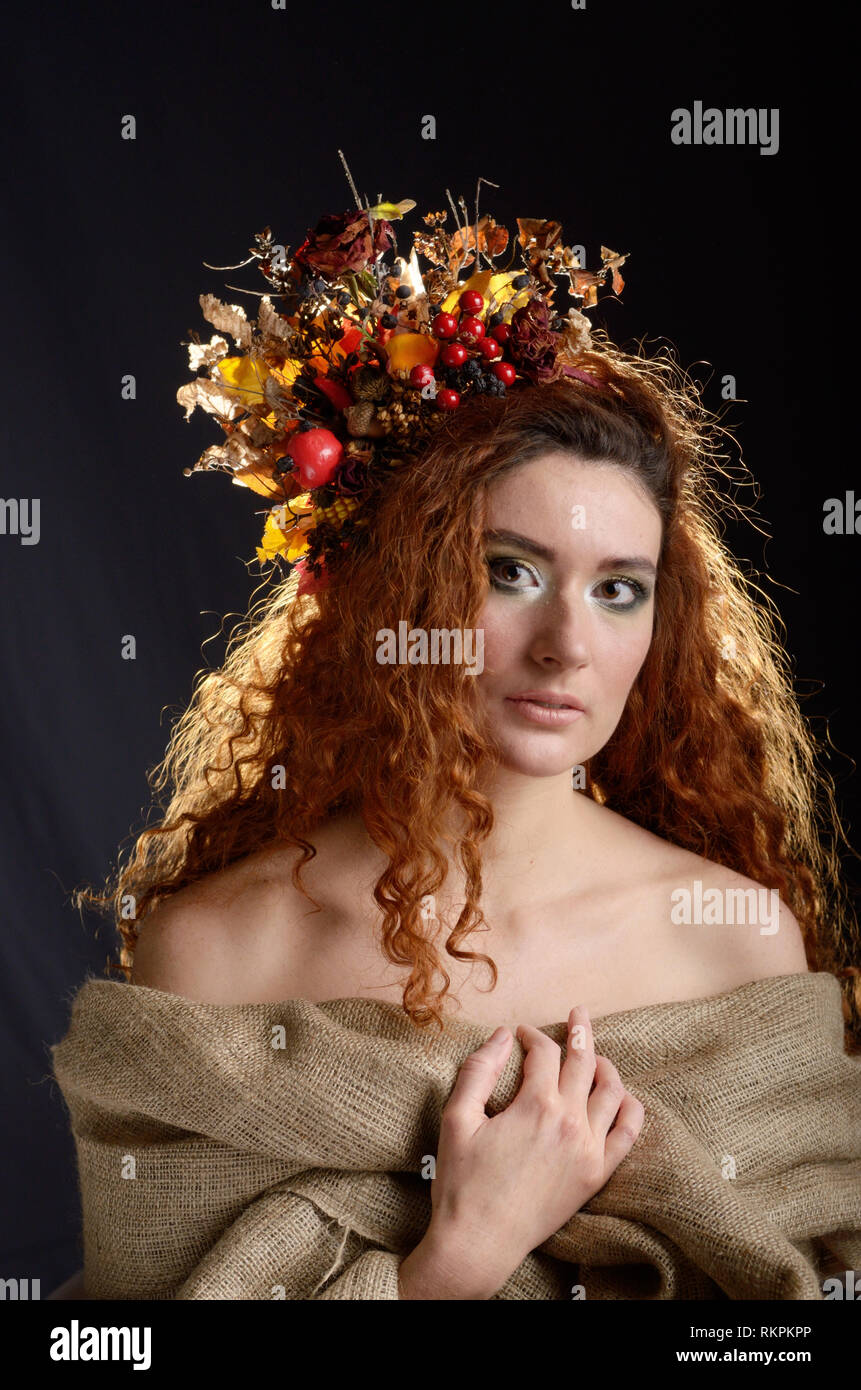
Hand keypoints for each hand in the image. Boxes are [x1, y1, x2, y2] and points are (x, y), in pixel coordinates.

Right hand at [402, 1004, 643, 1297]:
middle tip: (577, 1014)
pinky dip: (630, 1108)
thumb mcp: (457, 1119)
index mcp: (535, 1106)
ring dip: (605, 1064)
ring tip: (595, 1054)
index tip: (519, 1033)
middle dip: (580, 1030)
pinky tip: (622, 1096)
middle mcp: (570, 1123)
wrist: (479, 1243)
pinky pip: (628, 1134)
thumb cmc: (462, 1183)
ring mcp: (589, 1150)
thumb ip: (479, 1071)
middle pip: (584, 1061)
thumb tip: (500, 1035)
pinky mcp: (597, 1175)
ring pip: (612, 1091)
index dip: (531, 1035)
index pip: (544, 1052)